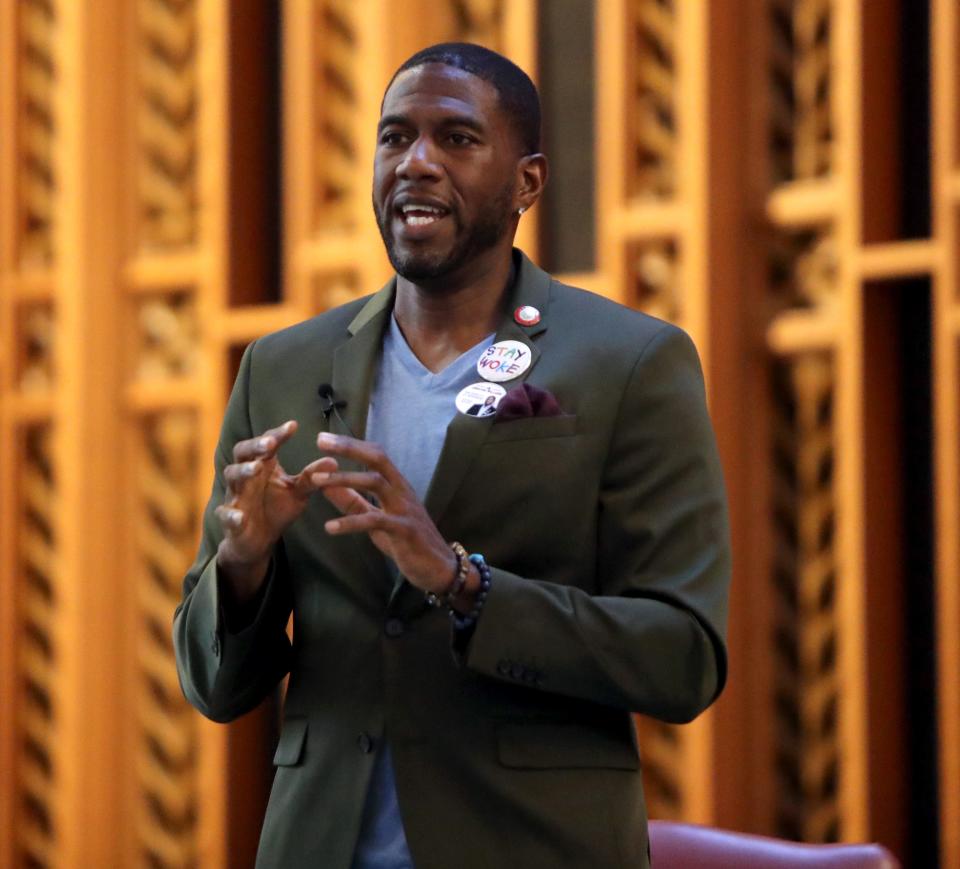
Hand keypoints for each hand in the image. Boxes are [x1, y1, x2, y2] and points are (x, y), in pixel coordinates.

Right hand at [215, 420, 332, 599]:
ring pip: (232, 477)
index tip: (293, 425)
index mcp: (263, 465)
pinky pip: (226, 515)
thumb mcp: (297, 492)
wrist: (258, 540)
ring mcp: (235, 496)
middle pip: (243, 452)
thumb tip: (334, 461)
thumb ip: (311, 477)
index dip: (278, 434)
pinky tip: (240, 517)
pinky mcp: (230, 520)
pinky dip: (231, 515)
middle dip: (255, 446)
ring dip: (243, 471)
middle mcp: (246, 476)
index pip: (267, 443)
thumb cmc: (276, 508)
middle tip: (270, 443)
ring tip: (256, 468)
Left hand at [311, 432, 459, 595]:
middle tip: (321, 442)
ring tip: (317, 480)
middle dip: (349, 448)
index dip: (351, 444)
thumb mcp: (375, 518)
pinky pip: (375, 521)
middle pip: (377, 460)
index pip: (375, 455)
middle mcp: (402, 491)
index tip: (324, 438)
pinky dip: (350, 522)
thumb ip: (352, 502)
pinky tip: (330, 527)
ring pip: (375, 483)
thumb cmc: (406, 540)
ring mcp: (405, 508)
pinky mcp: (404, 530)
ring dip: (345, 479)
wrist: (438, 567)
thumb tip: (326, 485)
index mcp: (397, 486)